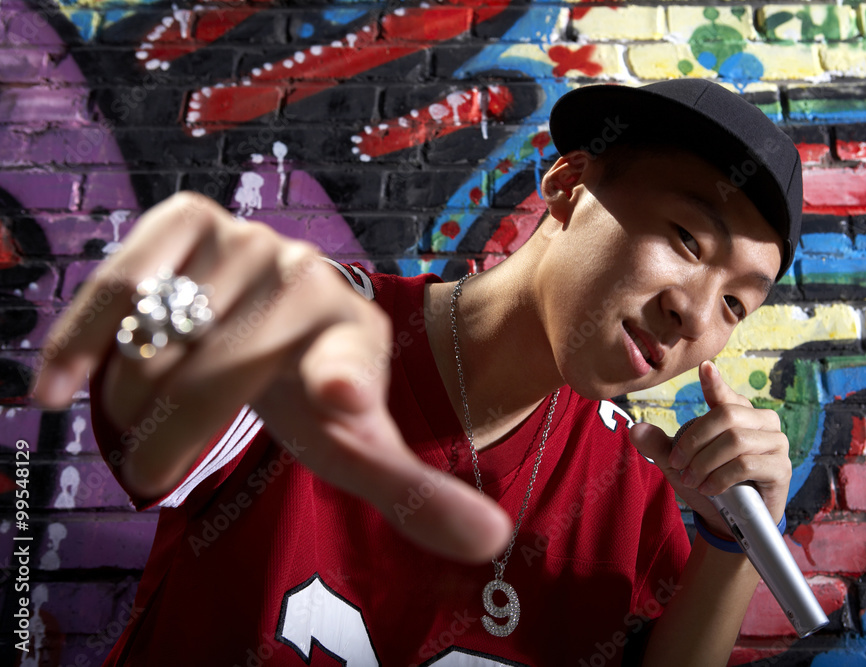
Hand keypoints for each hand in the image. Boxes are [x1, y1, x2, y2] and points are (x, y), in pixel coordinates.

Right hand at [32, 192, 510, 562]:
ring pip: (158, 345)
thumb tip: (492, 543)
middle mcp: (309, 281)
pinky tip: (55, 388)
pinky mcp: (188, 217)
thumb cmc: (313, 389)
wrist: (274, 315)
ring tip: (142, 418)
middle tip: (154, 470)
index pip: (350, 364)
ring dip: (130, 403)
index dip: (342, 382)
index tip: (339, 399)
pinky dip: (78, 341)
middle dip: (169, 441)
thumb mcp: (356, 443)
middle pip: (213, 381)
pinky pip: (118, 286)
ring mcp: (249, 242)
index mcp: (357, 341)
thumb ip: (415, 494)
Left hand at [630, 360, 789, 535]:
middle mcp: (762, 423)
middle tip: (677, 464)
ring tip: (692, 480)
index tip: (704, 368)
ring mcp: (776, 444)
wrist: (729, 523)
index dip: (715, 382)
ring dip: (705, 463)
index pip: (726, 394)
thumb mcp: (679, 465)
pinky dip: (721, 477)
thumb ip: (659, 446)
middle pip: (727, 415)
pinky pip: (747, 465)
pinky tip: (709, 488)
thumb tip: (634, 428)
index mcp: (738, 414)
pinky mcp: (781, 468)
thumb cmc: (708, 485)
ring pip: (735, 440)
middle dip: (694, 440)